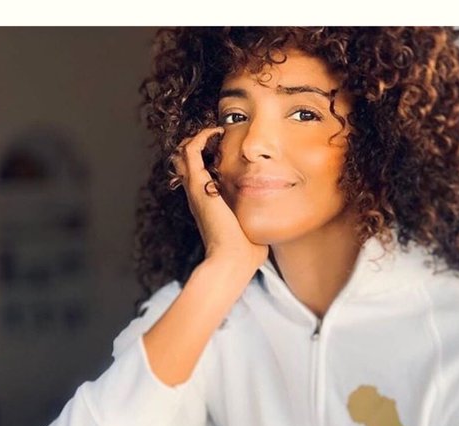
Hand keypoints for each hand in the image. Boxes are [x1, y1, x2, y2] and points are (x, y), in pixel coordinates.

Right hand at [172, 127, 268, 270]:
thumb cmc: (246, 253)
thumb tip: (275, 221)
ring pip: (182, 154)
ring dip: (196, 138)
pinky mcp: (199, 187)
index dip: (207, 159)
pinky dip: (200, 137)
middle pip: (184, 162)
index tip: (226, 149)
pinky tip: (216, 131)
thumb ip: (259, 220)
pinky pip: (190, 151)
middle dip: (197, 144)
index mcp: (209, 206)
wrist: (233, 262)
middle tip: (216, 135)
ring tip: (215, 130)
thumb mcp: (253, 230)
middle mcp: (198, 196)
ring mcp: (196, 191)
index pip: (199, 175)